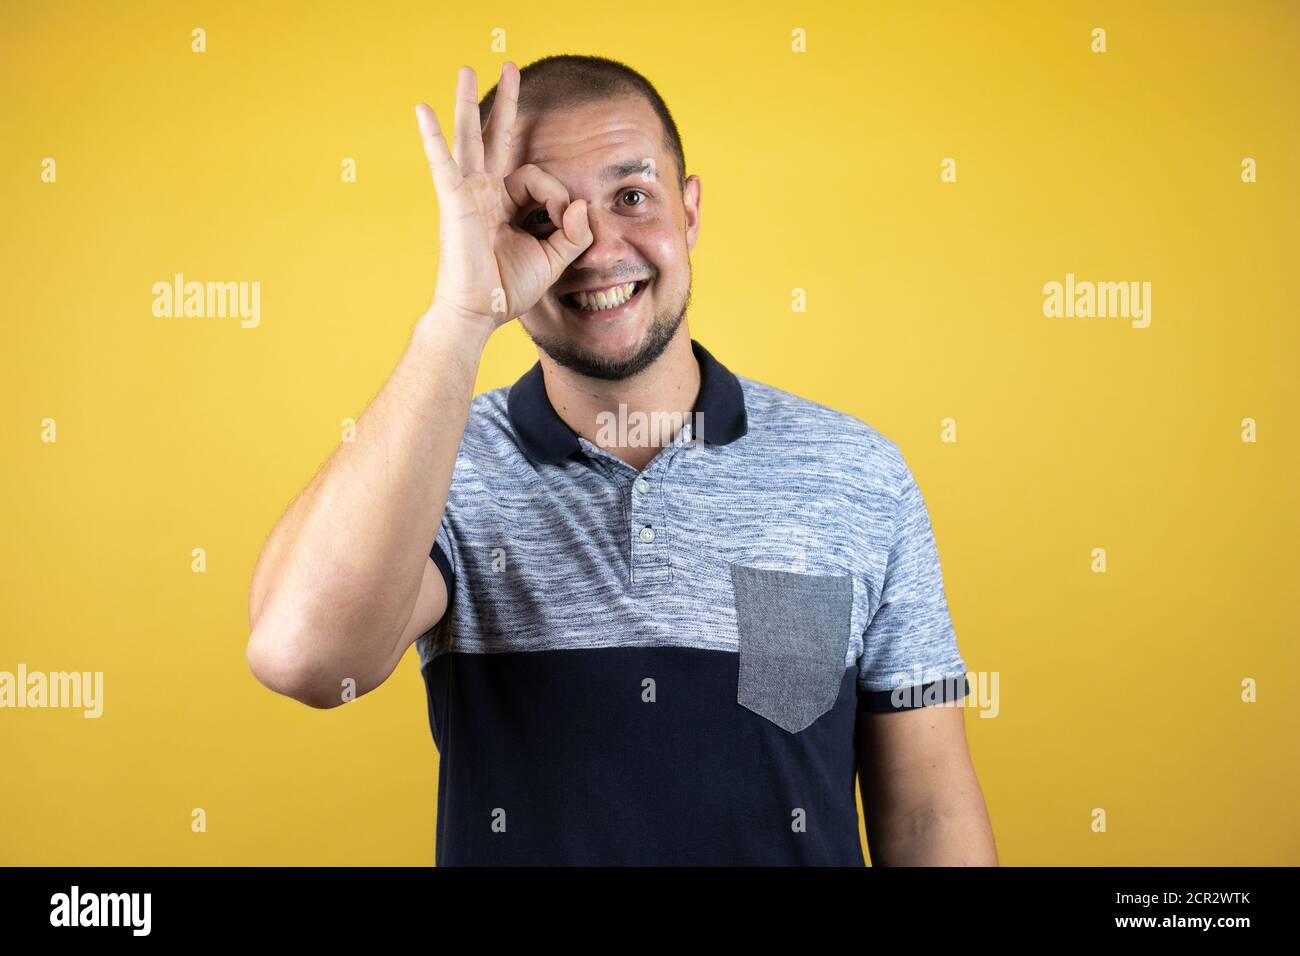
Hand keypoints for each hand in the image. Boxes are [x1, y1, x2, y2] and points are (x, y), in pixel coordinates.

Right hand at [415, 63, 592, 330]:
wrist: (479, 312)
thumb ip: (574, 232)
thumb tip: (583, 203)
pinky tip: (422, 111)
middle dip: (506, 102)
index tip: (567, 221)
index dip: (559, 197)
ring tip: (467, 69)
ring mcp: (469, 194)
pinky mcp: (455, 202)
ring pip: (471, 138)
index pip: (541, 179)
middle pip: (497, 137)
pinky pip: (443, 164)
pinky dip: (433, 138)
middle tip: (511, 66)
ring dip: (469, 102)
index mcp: (508, 204)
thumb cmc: (508, 288)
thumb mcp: (554, 258)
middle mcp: (487, 193)